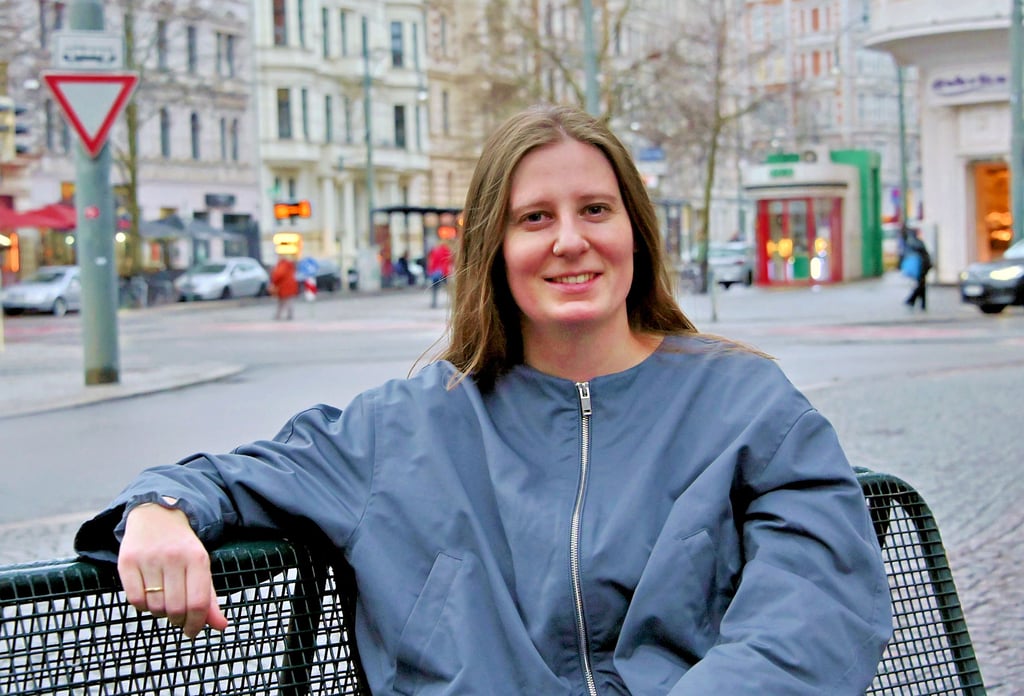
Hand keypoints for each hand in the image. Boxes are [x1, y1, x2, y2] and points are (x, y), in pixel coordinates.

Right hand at [118, 502, 229, 638]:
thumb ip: (210, 599)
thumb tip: (221, 626)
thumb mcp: (201, 567)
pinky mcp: (128, 561)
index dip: (195, 624)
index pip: (198, 603)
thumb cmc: (182, 548)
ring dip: (160, 612)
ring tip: (163, 600)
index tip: (192, 632)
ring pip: (155, 607)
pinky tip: (148, 595)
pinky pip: (135, 600)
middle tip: (177, 616)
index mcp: (198, 558)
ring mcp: (149, 558)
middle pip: (175, 608)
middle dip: (178, 619)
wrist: (158, 515)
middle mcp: (173, 557)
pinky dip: (142, 606)